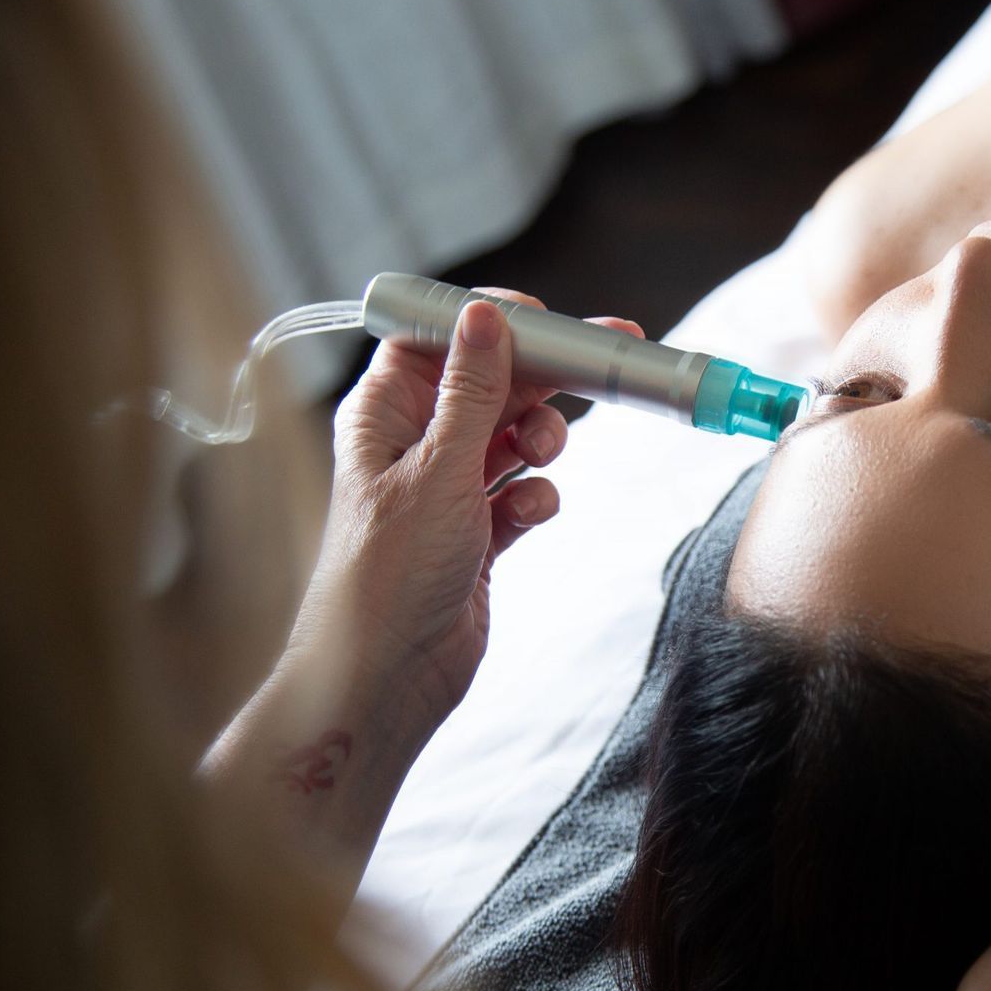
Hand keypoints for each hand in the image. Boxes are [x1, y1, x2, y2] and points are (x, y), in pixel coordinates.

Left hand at [299, 289, 642, 723]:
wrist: (388, 675)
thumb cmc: (390, 573)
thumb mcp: (439, 468)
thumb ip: (472, 390)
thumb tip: (485, 314)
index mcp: (385, 413)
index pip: (437, 337)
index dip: (491, 322)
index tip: (545, 321)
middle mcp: (413, 444)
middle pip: (489, 383)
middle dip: (541, 378)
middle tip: (605, 366)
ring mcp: (446, 490)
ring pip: (511, 436)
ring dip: (540, 440)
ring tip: (543, 459)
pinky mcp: (476, 534)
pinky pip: (521, 493)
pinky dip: (535, 497)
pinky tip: (530, 515)